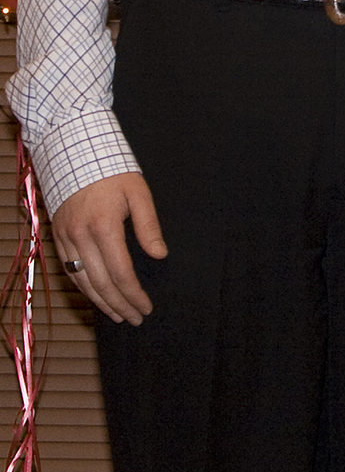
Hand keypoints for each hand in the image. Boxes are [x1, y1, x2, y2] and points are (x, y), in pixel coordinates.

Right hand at [52, 173, 166, 324]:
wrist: (76, 153)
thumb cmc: (113, 172)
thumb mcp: (138, 193)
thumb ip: (148, 226)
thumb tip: (159, 255)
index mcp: (104, 226)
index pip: (121, 273)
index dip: (134, 294)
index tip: (146, 307)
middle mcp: (81, 237)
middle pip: (102, 284)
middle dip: (120, 305)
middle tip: (135, 318)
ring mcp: (66, 238)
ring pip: (83, 282)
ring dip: (101, 303)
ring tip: (118, 315)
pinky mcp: (58, 237)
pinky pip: (70, 272)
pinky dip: (84, 289)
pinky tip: (97, 297)